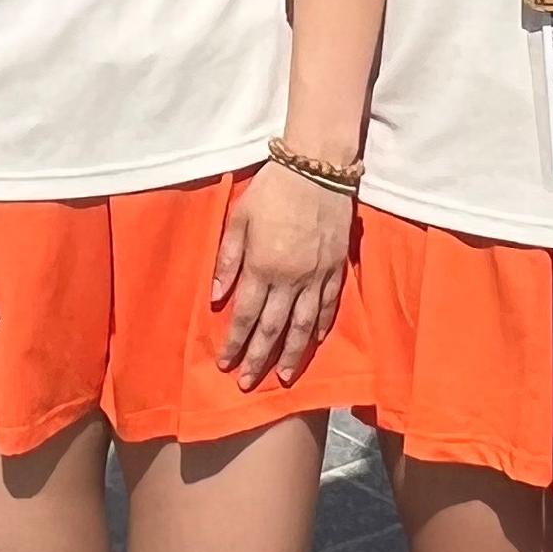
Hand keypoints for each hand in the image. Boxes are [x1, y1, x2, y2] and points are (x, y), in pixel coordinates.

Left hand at [212, 162, 352, 390]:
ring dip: (291, 354)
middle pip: (273, 329)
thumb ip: (228, 258)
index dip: (235, 343)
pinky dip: (319, 328)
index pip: (245, 316)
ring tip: (282, 376)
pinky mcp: (336, 268)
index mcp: (262, 266)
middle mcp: (290, 279)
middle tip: (249, 383)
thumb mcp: (238, 218)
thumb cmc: (272, 189)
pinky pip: (328, 306)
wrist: (317, 167)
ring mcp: (316, 276)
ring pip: (303, 325)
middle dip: (259, 358)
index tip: (226, 364)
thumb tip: (217, 297)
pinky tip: (312, 341)